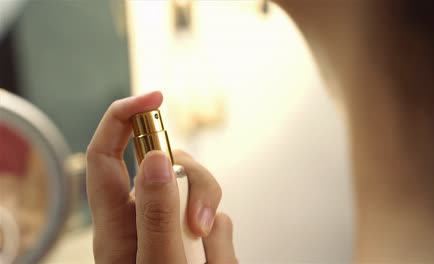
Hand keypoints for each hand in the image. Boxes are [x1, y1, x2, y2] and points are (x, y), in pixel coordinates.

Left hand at [86, 91, 236, 262]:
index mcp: (115, 225)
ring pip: (196, 192)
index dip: (123, 116)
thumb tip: (156, 158)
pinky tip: (212, 260)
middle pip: (166, 165)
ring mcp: (169, 228)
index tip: (155, 98)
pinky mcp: (193, 238)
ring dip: (211, 218)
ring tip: (208, 254)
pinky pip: (216, 220)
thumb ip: (157, 214)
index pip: (104, 154)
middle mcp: (140, 219)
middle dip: (194, 182)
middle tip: (199, 222)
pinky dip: (221, 241)